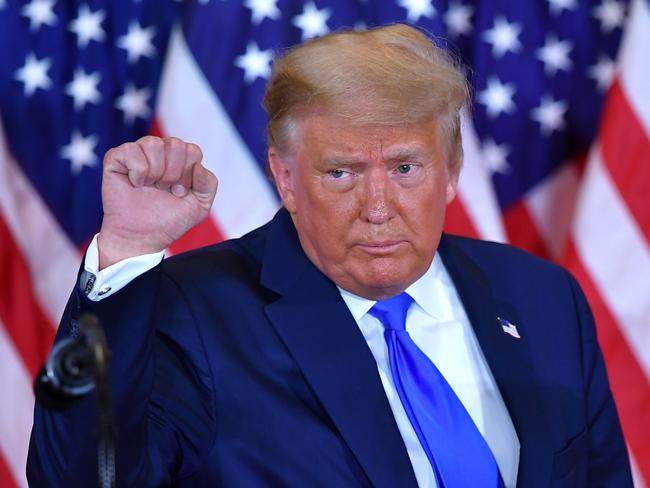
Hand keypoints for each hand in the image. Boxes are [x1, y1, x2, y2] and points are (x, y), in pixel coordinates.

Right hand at [97, 136, 217, 268]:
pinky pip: (131, 150)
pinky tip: (135, 184)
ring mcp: (138, 152)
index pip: (193, 150)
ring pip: (154, 143)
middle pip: (175, 144)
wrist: (141, 237)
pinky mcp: (116, 157)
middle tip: (164, 190)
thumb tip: (198, 165)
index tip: (178, 192)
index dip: (188, 174)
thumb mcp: (200, 206)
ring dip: (155, 172)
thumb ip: (208, 184)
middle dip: (173, 173)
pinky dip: (137, 172)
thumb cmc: (169, 220)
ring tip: (150, 187)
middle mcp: (160, 152)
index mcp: (181, 159)